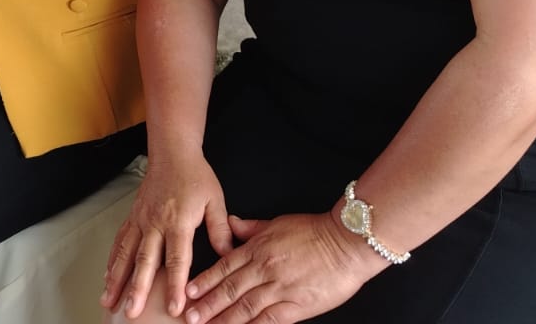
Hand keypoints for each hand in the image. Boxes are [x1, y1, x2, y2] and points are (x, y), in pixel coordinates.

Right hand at [103, 149, 231, 319]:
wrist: (172, 152)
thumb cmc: (194, 175)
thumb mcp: (215, 199)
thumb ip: (219, 229)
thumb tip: (227, 255)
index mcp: (178, 221)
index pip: (177, 259)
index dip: (175, 285)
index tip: (174, 307)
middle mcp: (155, 223)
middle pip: (145, 261)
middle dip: (138, 289)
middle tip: (132, 310)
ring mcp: (140, 220)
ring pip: (126, 254)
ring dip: (117, 279)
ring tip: (109, 300)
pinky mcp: (132, 216)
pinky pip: (120, 241)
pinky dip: (112, 260)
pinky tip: (107, 276)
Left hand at [179, 212, 381, 323]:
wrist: (346, 243)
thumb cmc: (314, 231)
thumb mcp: (278, 222)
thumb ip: (252, 228)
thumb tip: (231, 223)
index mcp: (258, 249)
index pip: (224, 267)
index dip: (205, 281)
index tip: (189, 292)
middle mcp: (265, 269)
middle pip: (230, 289)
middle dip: (207, 305)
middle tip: (189, 316)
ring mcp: (280, 289)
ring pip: (245, 307)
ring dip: (224, 319)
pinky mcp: (297, 306)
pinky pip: (270, 319)